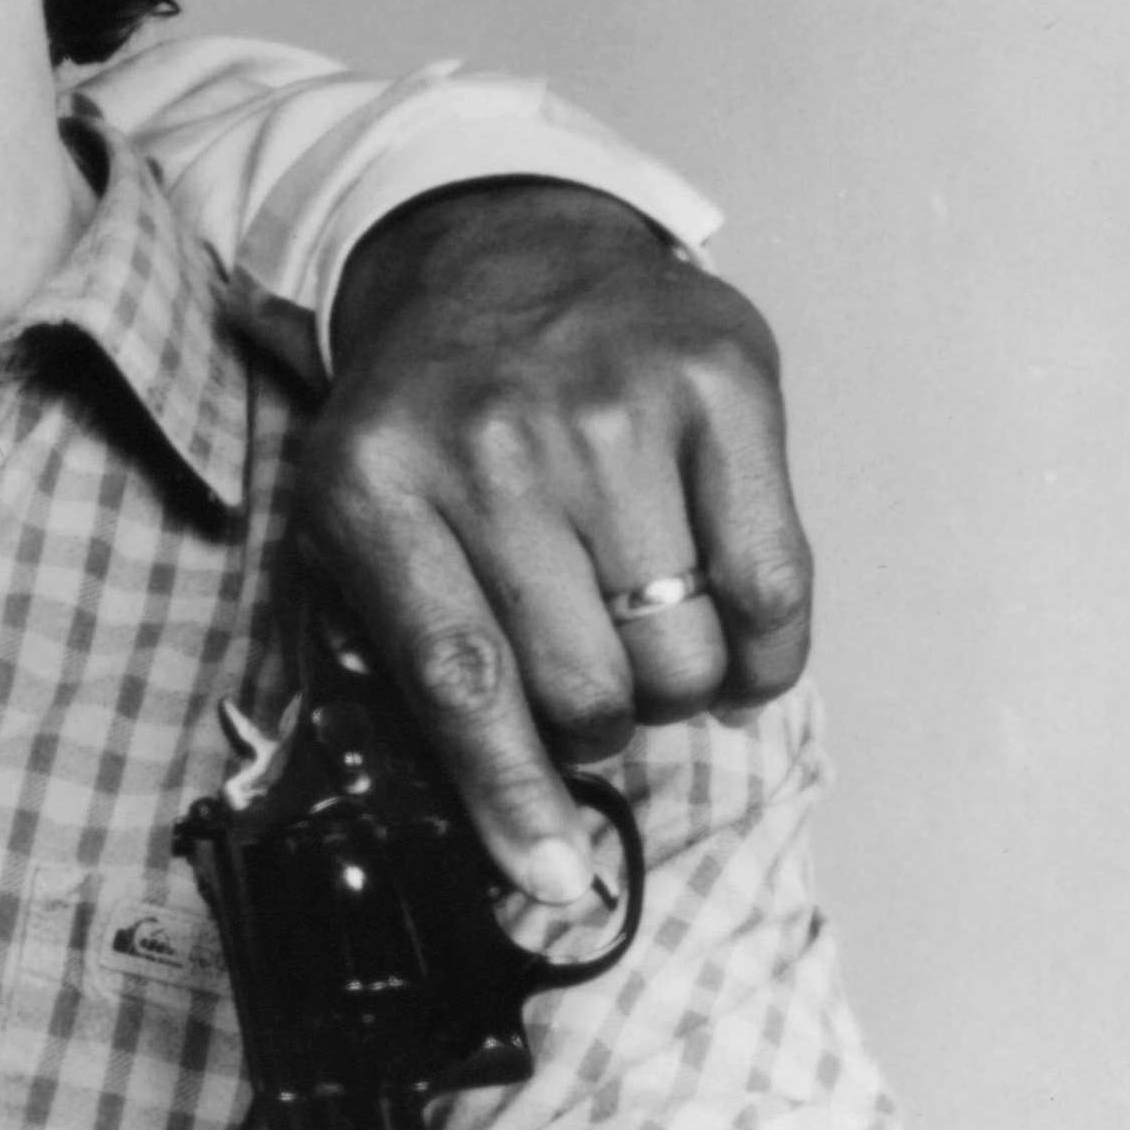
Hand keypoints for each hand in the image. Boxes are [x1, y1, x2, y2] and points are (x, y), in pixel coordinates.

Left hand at [307, 182, 810, 902]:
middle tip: (590, 690)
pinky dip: (766, 648)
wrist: (498, 249)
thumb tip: (495, 834)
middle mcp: (496, 443)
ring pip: (685, 652)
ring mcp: (616, 405)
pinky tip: (732, 638)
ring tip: (647, 641)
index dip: (512, 797)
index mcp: (378, 489)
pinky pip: (775, 582)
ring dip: (677, 687)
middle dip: (598, 727)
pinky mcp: (724, 380)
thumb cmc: (428, 424)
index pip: (460, 683)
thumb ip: (389, 656)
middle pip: (586, 685)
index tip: (552, 880)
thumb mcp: (355, 519)